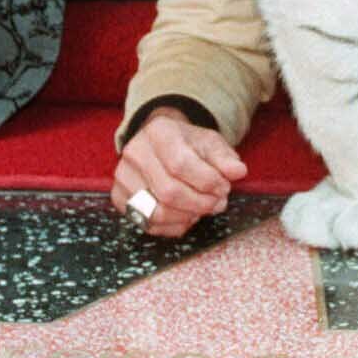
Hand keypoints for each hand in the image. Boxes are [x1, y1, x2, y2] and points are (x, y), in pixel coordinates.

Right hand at [113, 108, 248, 237]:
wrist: (160, 143)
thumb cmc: (187, 144)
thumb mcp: (210, 142)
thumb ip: (225, 158)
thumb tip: (238, 172)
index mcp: (158, 132)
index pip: (180, 164)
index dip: (207, 181)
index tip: (225, 187)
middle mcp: (135, 153)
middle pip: (168, 191)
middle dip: (200, 203)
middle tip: (218, 203)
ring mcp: (123, 177)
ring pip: (156, 212)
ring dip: (188, 216)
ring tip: (204, 209)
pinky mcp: (120, 198)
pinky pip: (148, 224)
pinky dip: (174, 226)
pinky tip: (188, 215)